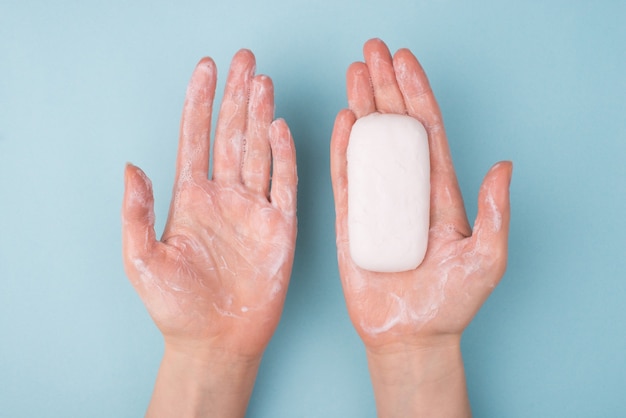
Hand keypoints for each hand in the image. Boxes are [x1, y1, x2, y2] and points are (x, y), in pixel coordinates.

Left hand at [122, 50, 296, 416]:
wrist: (216, 340)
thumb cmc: (176, 306)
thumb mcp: (142, 259)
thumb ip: (136, 212)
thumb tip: (131, 166)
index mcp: (191, 198)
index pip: (195, 138)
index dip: (200, 102)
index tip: (206, 68)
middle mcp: (224, 197)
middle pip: (230, 135)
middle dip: (237, 96)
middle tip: (245, 59)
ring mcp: (254, 209)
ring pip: (258, 151)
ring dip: (260, 116)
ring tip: (263, 81)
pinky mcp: (280, 227)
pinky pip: (284, 184)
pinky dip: (284, 156)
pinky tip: (279, 128)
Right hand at [331, 38, 511, 416]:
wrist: (411, 336)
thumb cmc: (450, 302)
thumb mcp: (486, 257)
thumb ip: (494, 211)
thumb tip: (503, 165)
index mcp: (440, 192)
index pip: (426, 132)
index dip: (416, 94)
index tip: (405, 61)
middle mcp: (408, 189)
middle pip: (394, 127)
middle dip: (385, 86)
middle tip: (373, 50)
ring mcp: (377, 202)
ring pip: (368, 144)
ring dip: (362, 106)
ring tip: (354, 71)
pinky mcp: (352, 221)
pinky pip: (345, 178)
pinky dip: (342, 148)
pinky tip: (343, 119)